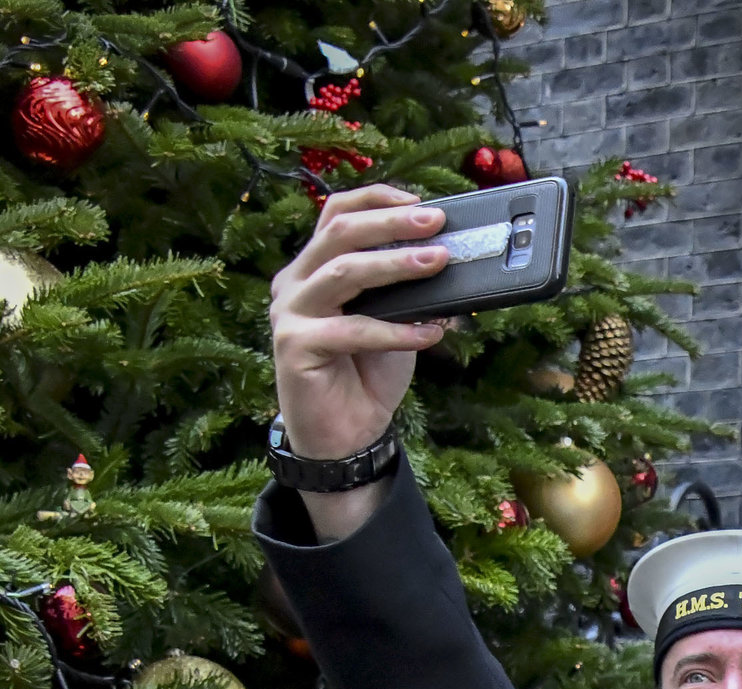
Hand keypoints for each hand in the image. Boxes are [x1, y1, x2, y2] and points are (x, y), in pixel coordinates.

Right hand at [268, 185, 450, 532]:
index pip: (336, 213)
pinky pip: (353, 330)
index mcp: (314, 267)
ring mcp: (290, 313)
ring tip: (438, 262)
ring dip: (396, 265)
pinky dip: (397, 330)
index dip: (377, 199)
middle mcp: (294, 282)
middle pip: (340, 233)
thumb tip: (451, 260)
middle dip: (392, 223)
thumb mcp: (396, 321)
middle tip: (436, 223)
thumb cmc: (368, 374)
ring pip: (344, 271)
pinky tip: (431, 332)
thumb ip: (410, 291)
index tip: (421, 201)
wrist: (345, 435)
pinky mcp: (295, 347)